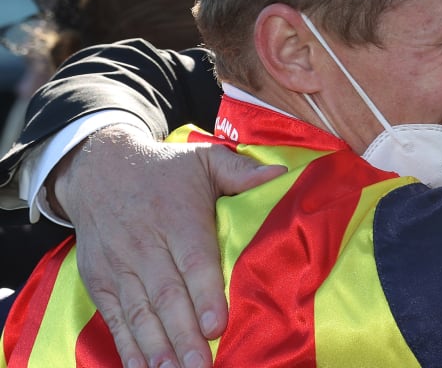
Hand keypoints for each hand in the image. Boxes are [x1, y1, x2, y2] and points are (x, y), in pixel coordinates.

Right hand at [49, 124, 285, 367]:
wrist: (98, 168)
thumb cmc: (164, 169)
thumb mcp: (204, 159)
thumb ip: (241, 170)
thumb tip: (280, 174)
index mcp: (179, 219)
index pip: (193, 261)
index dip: (205, 295)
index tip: (217, 325)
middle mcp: (147, 245)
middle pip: (167, 295)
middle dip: (184, 335)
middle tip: (200, 364)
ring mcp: (121, 266)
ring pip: (140, 312)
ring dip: (157, 347)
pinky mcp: (102, 281)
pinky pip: (116, 318)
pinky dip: (128, 346)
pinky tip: (142, 367)